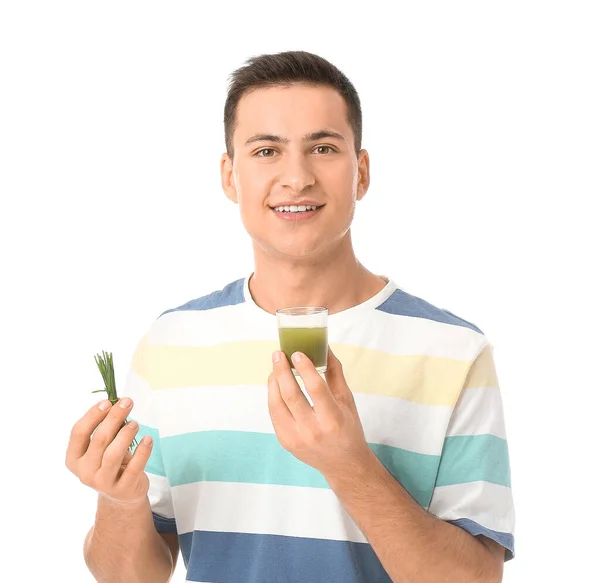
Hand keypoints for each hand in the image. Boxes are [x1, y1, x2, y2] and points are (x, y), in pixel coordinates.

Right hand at [65, 398, 152, 505]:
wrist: (121, 496)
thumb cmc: (111, 464)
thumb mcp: (102, 449)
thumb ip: (106, 430)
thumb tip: (118, 404)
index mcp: (74, 458)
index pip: (78, 432)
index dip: (93, 415)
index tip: (108, 402)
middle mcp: (85, 472)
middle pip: (99, 440)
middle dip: (114, 418)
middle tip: (127, 403)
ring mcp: (103, 483)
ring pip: (113, 454)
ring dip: (126, 434)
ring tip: (135, 423)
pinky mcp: (123, 489)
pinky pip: (134, 467)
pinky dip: (142, 451)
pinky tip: (148, 439)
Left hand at [268, 346, 371, 478]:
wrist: (343, 464)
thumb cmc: (348, 428)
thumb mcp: (347, 400)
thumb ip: (335, 373)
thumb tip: (325, 347)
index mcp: (332, 419)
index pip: (316, 388)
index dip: (304, 368)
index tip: (297, 353)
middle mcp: (313, 430)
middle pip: (291, 395)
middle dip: (281, 370)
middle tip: (278, 354)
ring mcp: (296, 438)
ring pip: (277, 404)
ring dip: (273, 382)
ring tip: (275, 367)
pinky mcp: (285, 442)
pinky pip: (274, 414)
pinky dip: (273, 396)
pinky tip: (276, 385)